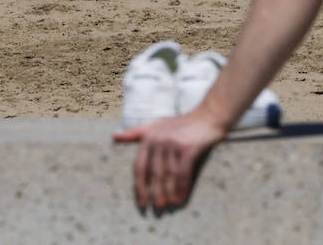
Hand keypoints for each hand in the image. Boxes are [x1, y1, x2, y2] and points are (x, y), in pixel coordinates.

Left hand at [112, 112, 227, 212]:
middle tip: (157, 208)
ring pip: (169, 175)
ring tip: (169, 205)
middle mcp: (159, 140)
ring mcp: (173, 144)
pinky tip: (182, 197)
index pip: (140, 167)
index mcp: (148, 137)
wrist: (208, 116)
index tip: (142, 202)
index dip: (140, 187)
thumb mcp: (156, 125)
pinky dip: (182, 188)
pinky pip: (183, 173)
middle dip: (155, 193)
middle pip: (154, 174)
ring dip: (169, 193)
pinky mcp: (188, 148)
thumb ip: (135, 133)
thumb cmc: (181, 123)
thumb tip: (114, 137)